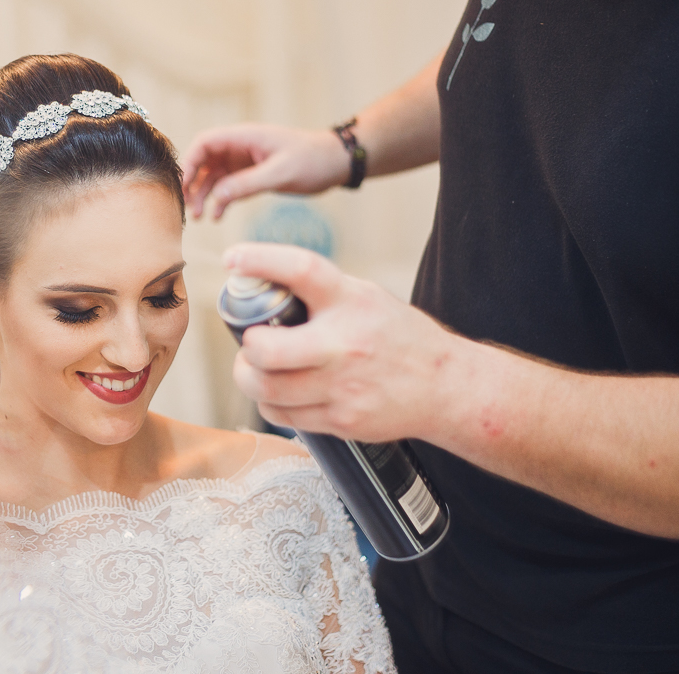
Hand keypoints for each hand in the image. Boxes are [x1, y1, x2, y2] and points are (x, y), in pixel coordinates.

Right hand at [180, 124, 346, 219]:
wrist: (336, 163)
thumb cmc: (312, 160)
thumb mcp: (280, 173)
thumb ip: (247, 184)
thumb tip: (217, 196)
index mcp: (245, 137)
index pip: (205, 143)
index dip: (191, 162)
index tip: (184, 186)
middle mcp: (240, 147)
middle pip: (205, 162)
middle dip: (194, 184)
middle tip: (190, 209)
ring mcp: (245, 162)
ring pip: (214, 177)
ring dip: (205, 196)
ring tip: (201, 218)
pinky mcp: (252, 175)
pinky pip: (228, 188)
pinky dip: (221, 202)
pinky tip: (218, 218)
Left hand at [224, 242, 468, 442]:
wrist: (445, 387)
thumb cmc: (397, 336)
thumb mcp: (366, 297)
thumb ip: (320, 292)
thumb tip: (261, 283)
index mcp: (352, 302)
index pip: (302, 271)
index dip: (261, 260)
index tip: (234, 258)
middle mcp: (345, 344)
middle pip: (268, 350)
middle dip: (247, 347)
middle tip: (250, 342)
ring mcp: (343, 388)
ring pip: (267, 389)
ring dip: (249, 377)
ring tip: (255, 367)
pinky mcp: (341, 421)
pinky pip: (282, 415)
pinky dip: (269, 402)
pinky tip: (278, 391)